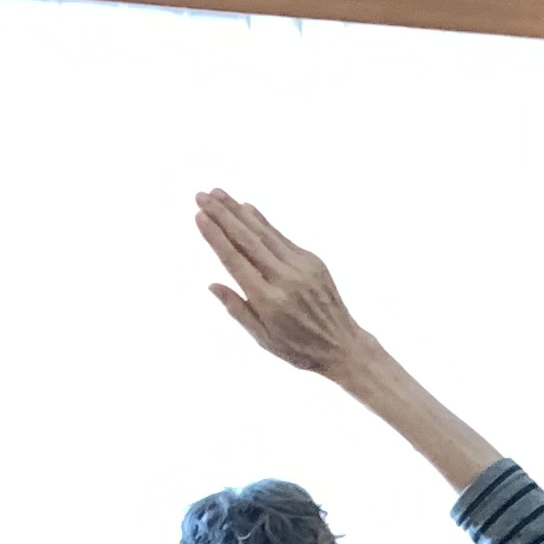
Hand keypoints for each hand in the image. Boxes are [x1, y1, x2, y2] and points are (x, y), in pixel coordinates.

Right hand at [196, 192, 372, 376]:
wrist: (344, 346)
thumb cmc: (299, 349)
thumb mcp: (263, 338)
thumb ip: (237, 310)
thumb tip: (212, 285)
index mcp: (269, 301)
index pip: (236, 261)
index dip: (216, 237)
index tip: (199, 216)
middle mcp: (286, 280)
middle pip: (248, 240)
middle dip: (223, 215)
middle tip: (201, 196)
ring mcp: (302, 268)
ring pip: (265, 233)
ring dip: (239, 211)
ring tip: (218, 194)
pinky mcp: (313, 262)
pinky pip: (282, 238)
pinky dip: (263, 222)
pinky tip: (247, 208)